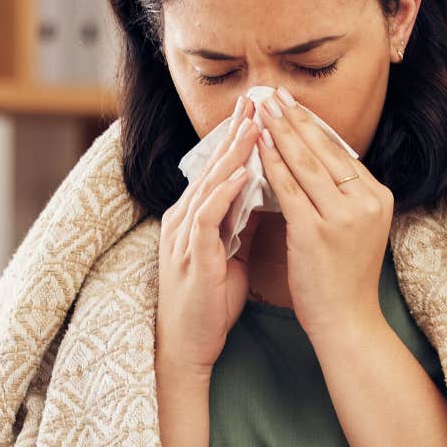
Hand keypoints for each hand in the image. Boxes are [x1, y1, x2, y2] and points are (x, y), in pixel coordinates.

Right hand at [157, 93, 259, 378]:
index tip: (260, 115)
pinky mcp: (191, 255)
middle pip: (211, 167)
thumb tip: (262, 198)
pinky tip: (243, 174)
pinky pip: (207, 216)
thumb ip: (239, 225)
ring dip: (233, 154)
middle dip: (235, 134)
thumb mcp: (230, 256)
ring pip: (209, 184)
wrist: (188, 345)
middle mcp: (184, 219)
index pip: (217, 170)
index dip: (237, 141)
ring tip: (255, 126)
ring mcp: (184, 236)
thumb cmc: (210, 304)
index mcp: (194, 218)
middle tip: (257, 102)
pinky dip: (225, 192)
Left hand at [252, 86, 393, 341]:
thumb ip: (344, 196)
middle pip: (323, 150)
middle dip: (294, 118)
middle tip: (272, 92)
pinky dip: (270, 163)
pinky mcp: (316, 231)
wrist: (347, 321)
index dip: (312, 125)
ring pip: (304, 164)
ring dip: (279, 132)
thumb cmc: (344, 278)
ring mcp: (342, 216)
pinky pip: (288, 188)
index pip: (340, 151)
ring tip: (261, 108)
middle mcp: (365, 201)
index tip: (292, 104)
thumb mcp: (356, 229)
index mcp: (377, 197)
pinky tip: (256, 145)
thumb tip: (319, 163)